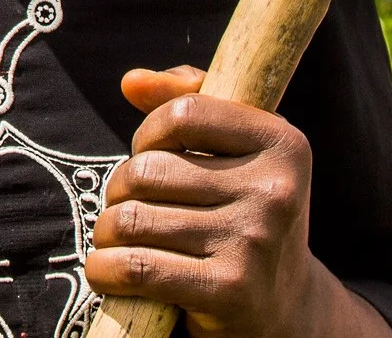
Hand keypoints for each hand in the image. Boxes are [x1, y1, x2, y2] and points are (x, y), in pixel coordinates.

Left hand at [84, 66, 391, 337]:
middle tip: (134, 209)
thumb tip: (132, 82)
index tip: (153, 155)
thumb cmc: (241, 213)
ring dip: (108, 233)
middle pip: (147, 169)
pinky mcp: (229, 291)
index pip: (183, 112)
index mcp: (283, 144)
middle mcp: (276, 192)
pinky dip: (105, 270)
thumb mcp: (233, 150)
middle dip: (121, 191)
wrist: (286, 308)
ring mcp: (254, 243)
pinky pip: (134, 267)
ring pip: (132, 219)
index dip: (149, 133)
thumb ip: (186, 99)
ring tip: (122, 241)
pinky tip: (109, 272)